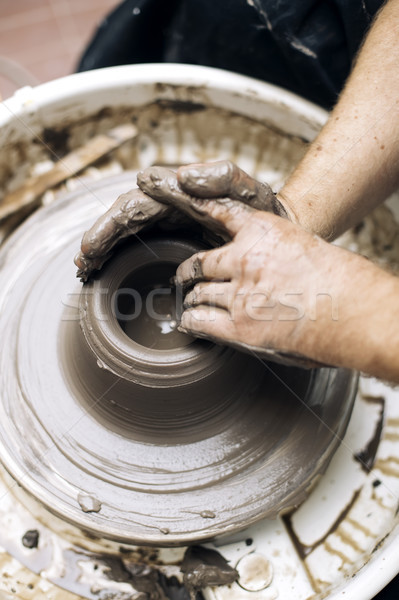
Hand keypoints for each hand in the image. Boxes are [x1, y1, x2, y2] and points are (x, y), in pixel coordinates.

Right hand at [75, 161, 281, 280]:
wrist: (279, 234)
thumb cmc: (264, 213)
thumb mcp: (250, 192)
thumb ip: (223, 178)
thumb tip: (182, 176)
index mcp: (179, 195)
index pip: (135, 205)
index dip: (110, 225)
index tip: (92, 246)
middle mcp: (169, 208)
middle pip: (123, 221)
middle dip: (99, 240)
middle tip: (83, 265)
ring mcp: (170, 227)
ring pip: (127, 236)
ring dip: (104, 252)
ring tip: (86, 272)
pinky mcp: (175, 245)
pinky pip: (141, 250)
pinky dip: (120, 260)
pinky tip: (106, 274)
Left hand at [138, 164, 366, 366]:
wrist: (352, 310)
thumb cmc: (339, 279)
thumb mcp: (304, 245)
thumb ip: (276, 248)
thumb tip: (263, 262)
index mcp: (262, 231)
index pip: (218, 212)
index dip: (195, 205)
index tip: (177, 195)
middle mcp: (243, 259)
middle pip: (199, 263)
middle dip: (189, 271)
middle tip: (184, 276)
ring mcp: (238, 294)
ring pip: (197, 292)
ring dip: (192, 297)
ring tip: (190, 301)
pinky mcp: (238, 326)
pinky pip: (199, 320)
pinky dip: (191, 320)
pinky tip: (190, 322)